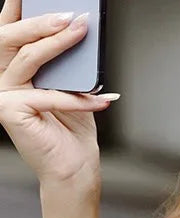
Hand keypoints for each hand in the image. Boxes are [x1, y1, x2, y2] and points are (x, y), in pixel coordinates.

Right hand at [0, 1, 119, 192]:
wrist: (74, 170)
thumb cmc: (72, 133)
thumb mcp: (72, 89)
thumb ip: (66, 64)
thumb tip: (74, 30)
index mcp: (13, 70)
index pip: (10, 32)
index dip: (15, 9)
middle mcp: (2, 79)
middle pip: (12, 39)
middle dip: (41, 22)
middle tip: (70, 15)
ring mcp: (3, 95)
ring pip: (27, 59)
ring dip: (57, 44)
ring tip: (80, 32)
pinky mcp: (11, 112)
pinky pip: (47, 96)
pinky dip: (77, 97)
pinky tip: (101, 98)